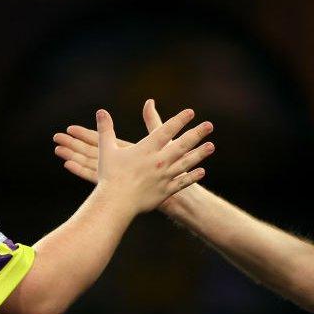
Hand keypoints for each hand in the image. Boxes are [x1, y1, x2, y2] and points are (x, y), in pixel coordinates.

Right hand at [78, 105, 213, 213]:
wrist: (116, 202)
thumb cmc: (110, 176)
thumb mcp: (106, 150)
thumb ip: (106, 129)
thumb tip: (101, 111)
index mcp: (147, 149)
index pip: (166, 130)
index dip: (179, 120)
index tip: (190, 112)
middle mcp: (159, 161)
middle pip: (182, 144)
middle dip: (197, 133)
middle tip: (209, 125)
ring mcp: (165, 176)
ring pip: (187, 163)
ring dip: (200, 154)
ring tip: (212, 146)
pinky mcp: (166, 191)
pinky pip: (183, 182)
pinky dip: (193, 177)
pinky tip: (202, 172)